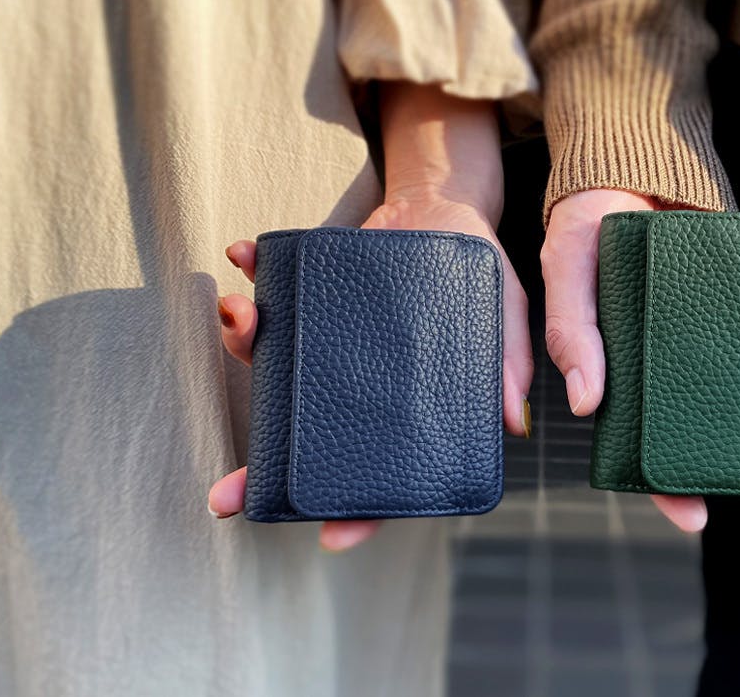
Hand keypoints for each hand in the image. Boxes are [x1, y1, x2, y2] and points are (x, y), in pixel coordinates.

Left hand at [208, 82, 533, 550]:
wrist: (446, 203)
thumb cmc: (476, 271)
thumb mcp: (505, 316)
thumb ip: (506, 365)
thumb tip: (510, 421)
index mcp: (408, 404)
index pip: (385, 473)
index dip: (363, 512)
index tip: (331, 535)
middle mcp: (360, 385)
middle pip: (310, 442)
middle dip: (262, 468)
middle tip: (230, 492)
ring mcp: (329, 346)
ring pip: (276, 369)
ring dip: (247, 345)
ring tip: (243, 315)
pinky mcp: (312, 300)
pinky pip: (274, 296)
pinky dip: (253, 276)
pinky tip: (244, 257)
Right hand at [541, 189, 739, 531]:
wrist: (623, 161)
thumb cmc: (584, 225)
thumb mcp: (567, 273)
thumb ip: (573, 332)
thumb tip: (587, 404)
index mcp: (639, 369)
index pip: (654, 440)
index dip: (670, 485)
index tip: (698, 520)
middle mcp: (690, 355)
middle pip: (733, 413)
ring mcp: (727, 320)